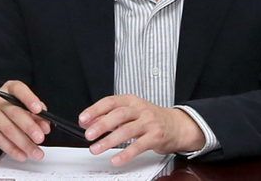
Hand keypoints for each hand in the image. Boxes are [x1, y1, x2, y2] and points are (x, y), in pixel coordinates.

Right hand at [0, 80, 50, 161]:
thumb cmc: (9, 112)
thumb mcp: (23, 108)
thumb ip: (36, 114)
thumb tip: (45, 125)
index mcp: (10, 89)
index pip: (19, 89)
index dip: (29, 99)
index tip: (39, 109)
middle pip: (14, 112)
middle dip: (29, 127)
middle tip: (40, 138)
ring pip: (8, 129)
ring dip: (24, 143)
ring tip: (36, 152)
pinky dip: (12, 149)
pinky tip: (22, 154)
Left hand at [78, 94, 205, 165]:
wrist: (176, 125)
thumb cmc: (150, 118)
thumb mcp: (131, 112)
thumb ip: (110, 117)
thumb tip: (89, 123)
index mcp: (131, 100)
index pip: (110, 102)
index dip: (95, 110)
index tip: (83, 119)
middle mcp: (140, 109)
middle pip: (118, 115)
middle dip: (101, 125)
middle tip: (88, 135)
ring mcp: (149, 123)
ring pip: (127, 131)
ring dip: (109, 141)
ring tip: (96, 149)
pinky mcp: (156, 136)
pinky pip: (139, 146)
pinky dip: (126, 154)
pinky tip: (115, 159)